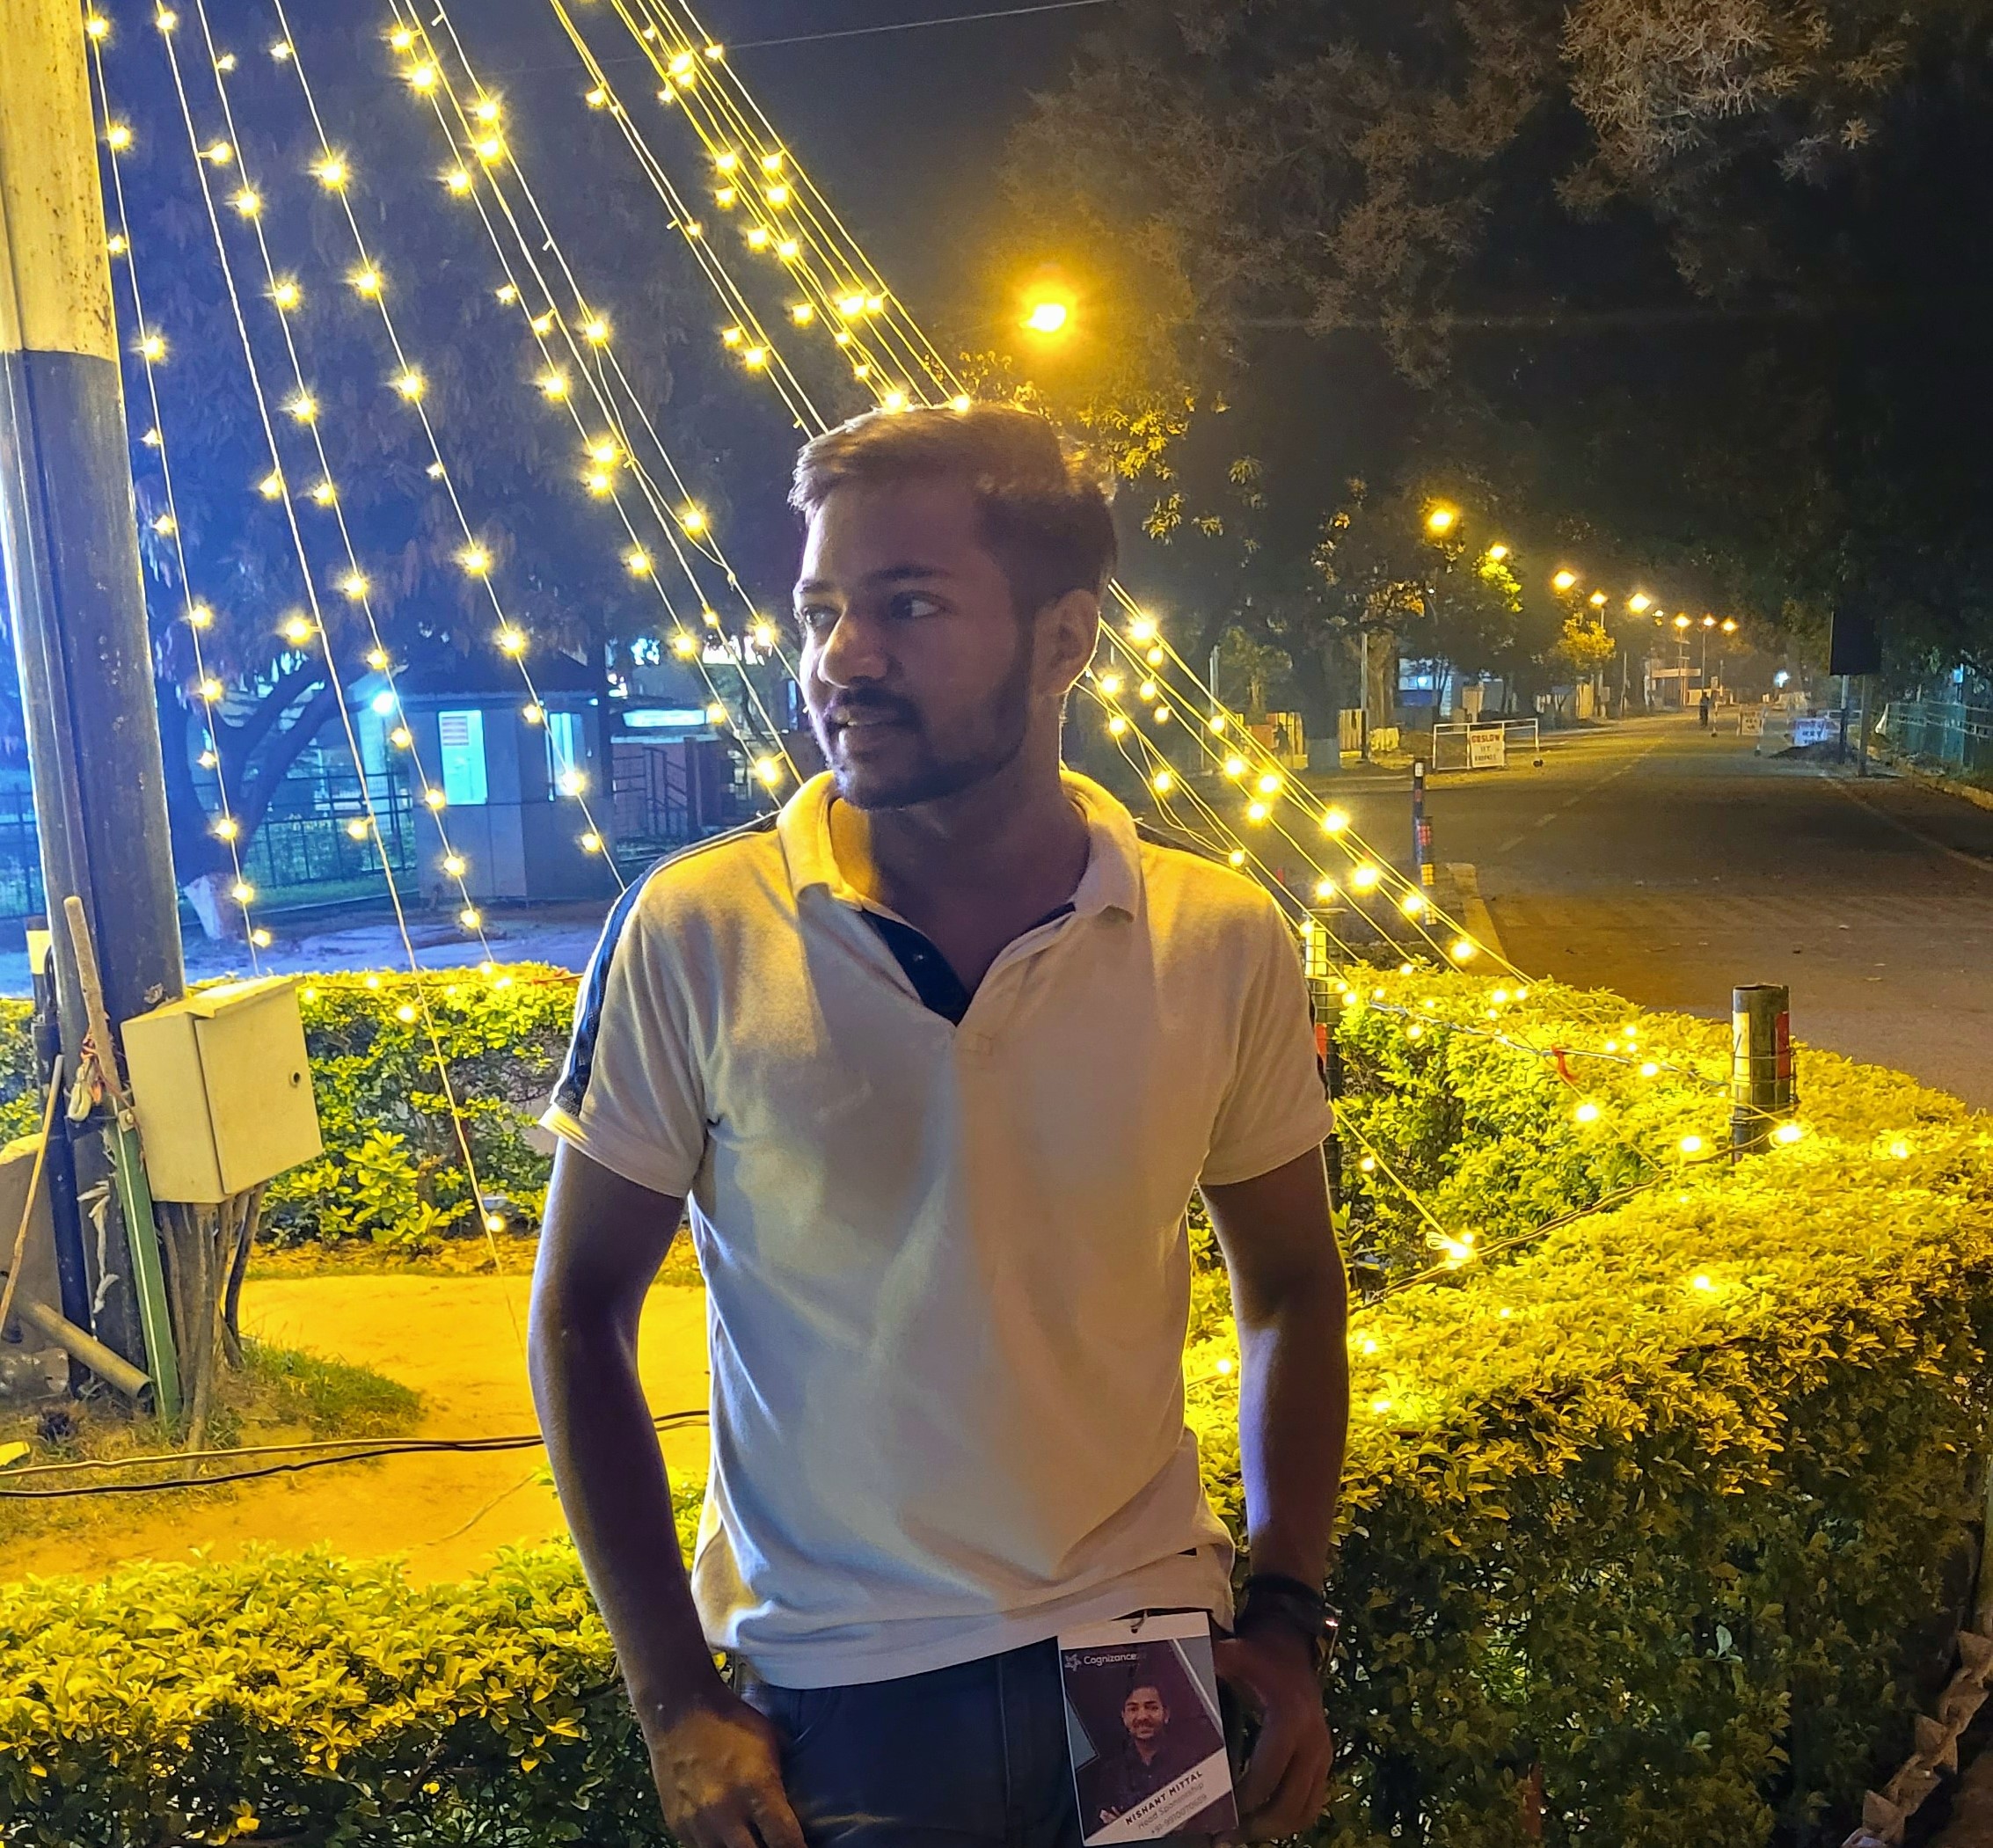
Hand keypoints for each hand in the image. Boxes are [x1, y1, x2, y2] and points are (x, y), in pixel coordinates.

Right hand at [642, 1683, 807, 1847]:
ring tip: (750, 1839)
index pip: (785, 1840)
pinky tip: (727, 1836)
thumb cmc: (730, 1720)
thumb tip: (798, 1804)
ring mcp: (698, 1822)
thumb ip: (782, 1778)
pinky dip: (716, 1845)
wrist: (679, 1708)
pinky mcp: (677, 1825)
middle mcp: (726, 1811)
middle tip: (775, 1844)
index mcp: (756, 1788)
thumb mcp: (769, 1742)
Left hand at [1215, 1627, 1333, 1840]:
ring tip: (1240, 1835)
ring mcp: (1323, 1753)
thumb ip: (1206, 1663)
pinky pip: (1314, 1802)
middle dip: (1257, 1825)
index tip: (1217, 1815)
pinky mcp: (1325, 1760)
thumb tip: (1164, 1667)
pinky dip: (1291, 1819)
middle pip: (1289, 1802)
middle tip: (1225, 1837)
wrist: (1293, 1645)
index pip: (1266, 1775)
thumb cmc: (1259, 1654)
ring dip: (1274, 1829)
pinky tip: (1264, 1824)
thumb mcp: (1233, 1654)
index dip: (1243, 1800)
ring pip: (1305, 1810)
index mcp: (1289, 1720)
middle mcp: (1312, 1742)